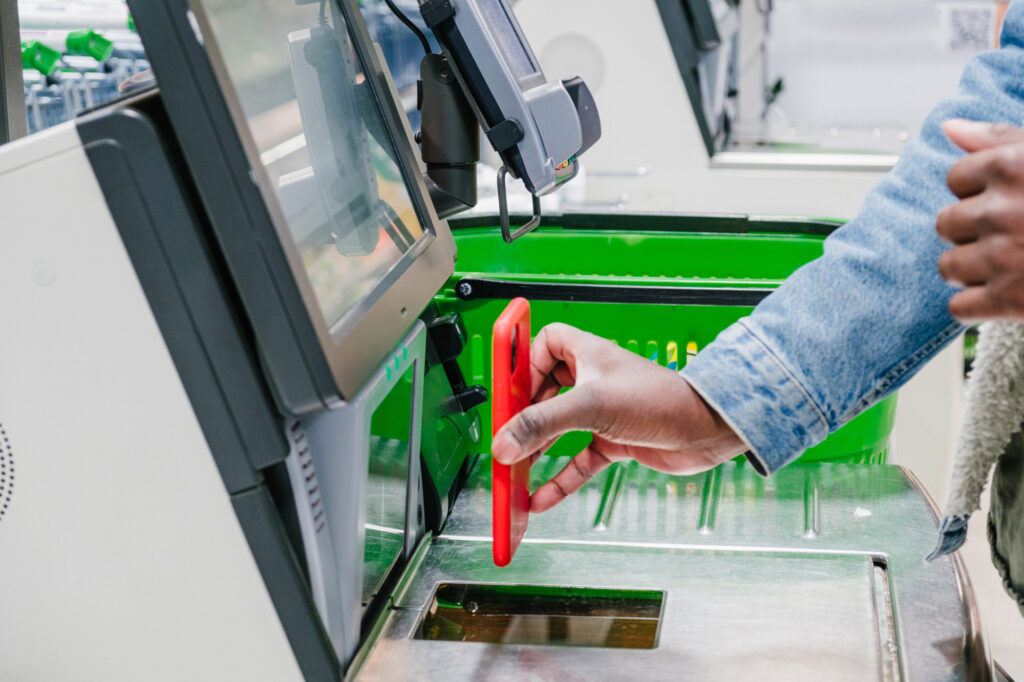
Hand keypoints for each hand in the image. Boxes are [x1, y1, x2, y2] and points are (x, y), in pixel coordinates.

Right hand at [491, 323, 745, 512]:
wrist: (707, 429)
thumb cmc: (661, 399)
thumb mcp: (591, 406)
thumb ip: (542, 424)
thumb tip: (504, 443)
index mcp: (586, 353)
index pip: (541, 345)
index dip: (522, 363)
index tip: (505, 389)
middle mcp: (592, 379)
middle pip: (543, 391)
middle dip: (522, 415)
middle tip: (504, 434)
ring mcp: (603, 412)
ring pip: (558, 429)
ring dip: (537, 449)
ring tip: (514, 468)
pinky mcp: (614, 441)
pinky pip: (577, 460)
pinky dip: (560, 478)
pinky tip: (542, 498)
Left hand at [937, 120, 1023, 320]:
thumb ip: (1000, 139)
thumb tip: (948, 127)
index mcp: (1012, 167)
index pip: (955, 179)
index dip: (981, 191)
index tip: (1010, 199)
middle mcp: (1003, 210)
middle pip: (946, 224)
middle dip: (972, 232)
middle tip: (1012, 236)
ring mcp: (1005, 257)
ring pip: (948, 266)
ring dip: (972, 270)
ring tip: (1009, 265)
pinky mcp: (1011, 300)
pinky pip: (959, 307)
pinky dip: (977, 306)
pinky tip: (1006, 296)